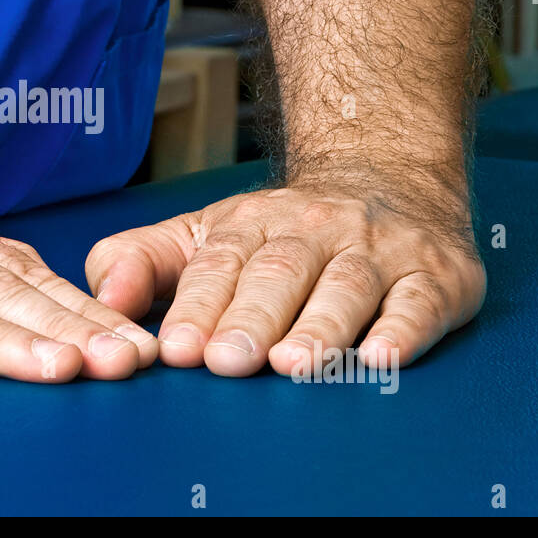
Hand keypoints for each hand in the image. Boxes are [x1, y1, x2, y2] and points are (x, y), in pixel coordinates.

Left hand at [84, 178, 484, 375]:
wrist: (388, 173)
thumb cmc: (282, 229)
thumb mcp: (206, 232)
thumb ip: (145, 260)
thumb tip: (102, 297)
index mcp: (251, 224)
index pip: (219, 264)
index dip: (197, 306)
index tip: (175, 348)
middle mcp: (314, 231)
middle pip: (279, 274)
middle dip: (251, 319)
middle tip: (226, 361)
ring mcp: (376, 250)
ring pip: (346, 287)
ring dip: (320, 327)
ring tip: (293, 365)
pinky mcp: (435, 275)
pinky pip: (420, 300)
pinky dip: (405, 329)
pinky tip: (384, 356)